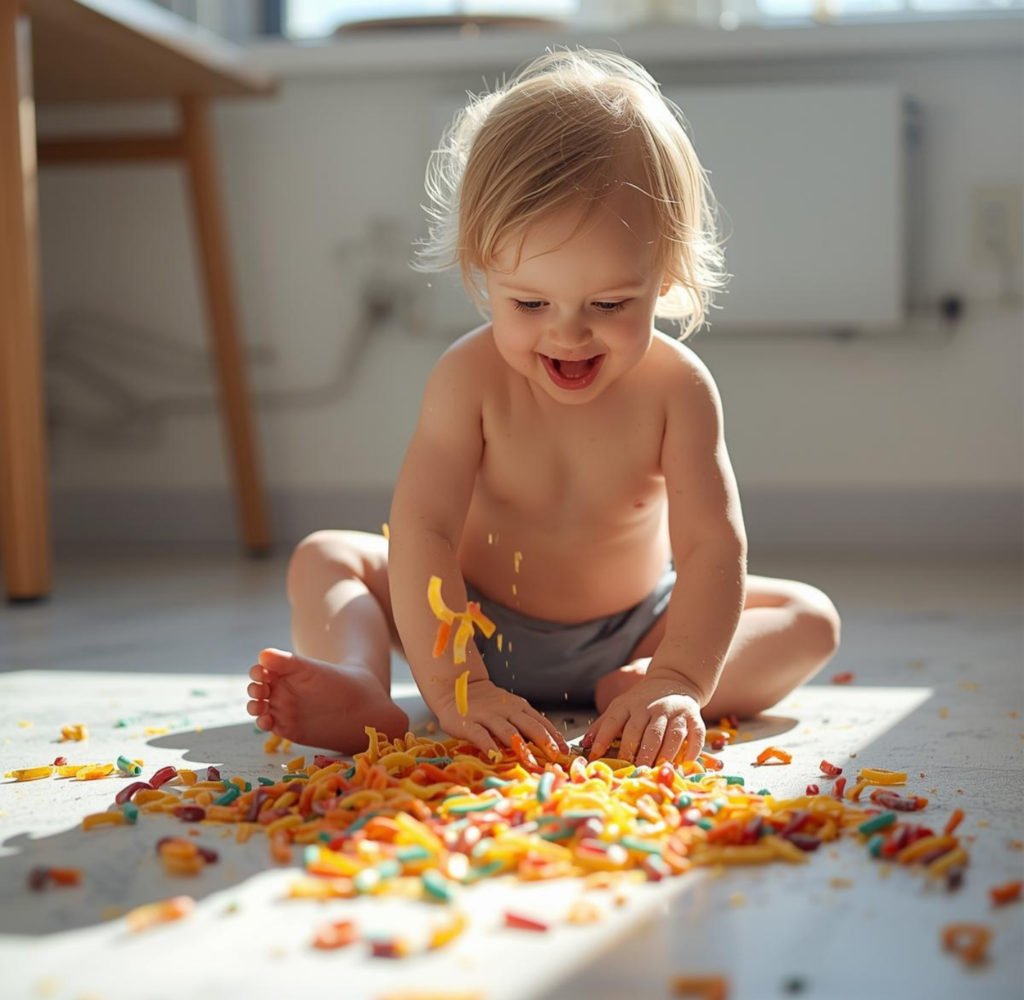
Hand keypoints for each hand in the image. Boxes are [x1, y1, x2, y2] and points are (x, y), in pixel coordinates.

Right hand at [435, 676, 569, 759]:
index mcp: (519, 707)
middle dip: (545, 742)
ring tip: (531, 761)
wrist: (456, 686)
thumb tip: (548, 747)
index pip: (541, 722)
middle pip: (530, 726)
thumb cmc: (487, 704)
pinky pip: (480, 735)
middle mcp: (506, 710)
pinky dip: (488, 746)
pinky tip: (495, 758)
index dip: (555, 737)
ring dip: (521, 746)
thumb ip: (524, 725)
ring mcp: (488, 716)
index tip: (567, 753)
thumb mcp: (509, 709)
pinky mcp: (468, 723)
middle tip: (556, 757)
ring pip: (508, 731)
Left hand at [581, 676, 705, 765]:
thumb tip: (584, 744)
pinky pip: (695, 735)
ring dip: (663, 754)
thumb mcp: (621, 706)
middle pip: (644, 732)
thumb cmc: (643, 700)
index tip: (596, 756)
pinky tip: (685, 764)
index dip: (604, 738)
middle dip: (637, 752)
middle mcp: (652, 707)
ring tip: (656, 770)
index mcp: (630, 704)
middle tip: (632, 770)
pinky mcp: (694, 717)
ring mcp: (674, 712)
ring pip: (670, 735)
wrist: (674, 679)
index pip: (615, 721)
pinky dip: (692, 750)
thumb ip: (603, 725)